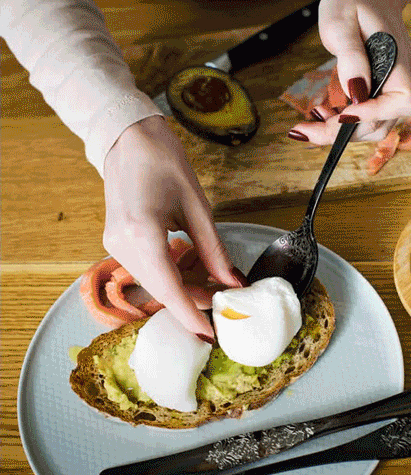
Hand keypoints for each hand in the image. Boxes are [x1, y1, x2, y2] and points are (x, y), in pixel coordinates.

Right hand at [101, 116, 244, 341]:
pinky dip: (169, 277)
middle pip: (160, 290)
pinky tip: (191, 274)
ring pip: (152, 283)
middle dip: (192, 303)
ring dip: (182, 290)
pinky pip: (145, 270)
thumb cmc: (164, 163)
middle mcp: (121, 244)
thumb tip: (232, 282)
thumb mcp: (197, 206)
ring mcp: (113, 244)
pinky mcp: (115, 241)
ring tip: (214, 289)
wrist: (128, 139)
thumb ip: (213, 249)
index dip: (191, 315)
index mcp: (142, 232)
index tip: (210, 335)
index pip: (169, 288)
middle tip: (225, 306)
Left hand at [289, 0, 410, 144]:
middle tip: (305, 130)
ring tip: (310, 123)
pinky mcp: (382, 92)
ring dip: (343, 132)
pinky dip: (345, 123)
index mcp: (400, 61)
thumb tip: (356, 92)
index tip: (341, 116)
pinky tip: (322, 114)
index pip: (402, 100)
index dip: (373, 113)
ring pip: (374, 126)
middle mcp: (403, 80)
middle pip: (382, 122)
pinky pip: (368, 117)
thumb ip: (351, 56)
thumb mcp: (341, 22)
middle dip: (344, 132)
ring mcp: (394, 88)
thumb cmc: (354, 3)